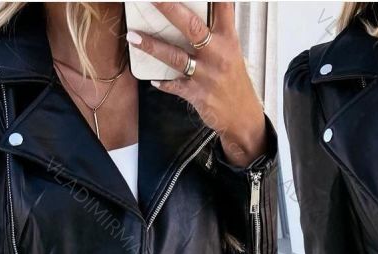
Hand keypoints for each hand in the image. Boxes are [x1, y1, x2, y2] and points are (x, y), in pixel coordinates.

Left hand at [126, 3, 267, 166]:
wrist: (243, 118)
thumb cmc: (234, 82)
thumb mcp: (232, 52)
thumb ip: (217, 31)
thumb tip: (196, 12)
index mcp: (229, 40)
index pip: (223, 7)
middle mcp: (218, 55)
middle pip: (192, 27)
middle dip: (170, 9)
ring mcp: (207, 76)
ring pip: (176, 57)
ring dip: (152, 46)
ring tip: (133, 37)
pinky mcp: (198, 95)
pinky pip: (174, 86)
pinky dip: (163, 82)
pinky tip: (154, 79)